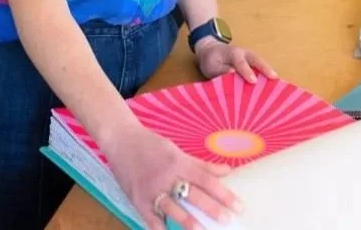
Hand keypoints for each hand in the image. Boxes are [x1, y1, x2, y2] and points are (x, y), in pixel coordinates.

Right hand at [102, 122, 242, 229]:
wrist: (120, 139)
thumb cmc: (150, 144)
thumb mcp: (176, 150)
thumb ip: (201, 164)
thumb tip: (227, 170)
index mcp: (179, 161)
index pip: (206, 179)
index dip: (224, 193)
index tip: (240, 206)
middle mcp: (167, 175)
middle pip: (193, 194)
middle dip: (213, 209)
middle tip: (229, 220)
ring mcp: (151, 189)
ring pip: (173, 208)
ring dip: (189, 222)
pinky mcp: (138, 200)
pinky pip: (151, 219)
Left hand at [195, 40, 277, 82]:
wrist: (211, 50)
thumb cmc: (211, 60)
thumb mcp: (211, 66)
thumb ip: (220, 70)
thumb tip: (232, 74)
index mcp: (232, 53)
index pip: (240, 61)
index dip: (247, 71)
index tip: (253, 81)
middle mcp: (244, 53)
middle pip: (256, 58)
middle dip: (265, 68)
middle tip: (275, 78)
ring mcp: (250, 57)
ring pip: (261, 62)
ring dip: (269, 71)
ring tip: (278, 84)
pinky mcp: (252, 62)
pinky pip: (261, 67)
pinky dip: (267, 75)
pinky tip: (273, 86)